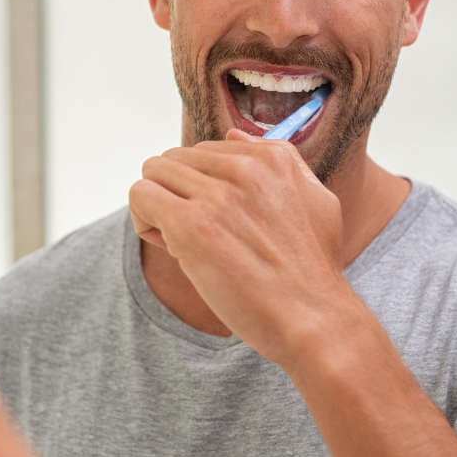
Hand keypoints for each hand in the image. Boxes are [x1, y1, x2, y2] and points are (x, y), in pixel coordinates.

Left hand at [130, 133, 456, 456]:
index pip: (206, 151)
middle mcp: (245, 167)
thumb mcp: (315, 199)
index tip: (220, 221)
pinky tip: (172, 249)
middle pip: (175, 159)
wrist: (314, 320)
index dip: (203, 187)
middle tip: (199, 235)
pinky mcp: (191, 224)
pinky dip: (144, 222)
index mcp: (273, 156)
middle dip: (177, 194)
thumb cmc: (313, 271)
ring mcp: (217, 194)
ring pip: (153, 173)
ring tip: (184, 243)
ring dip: (159, 207)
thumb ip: (277, 161)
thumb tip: (232, 136)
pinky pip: (141, 196)